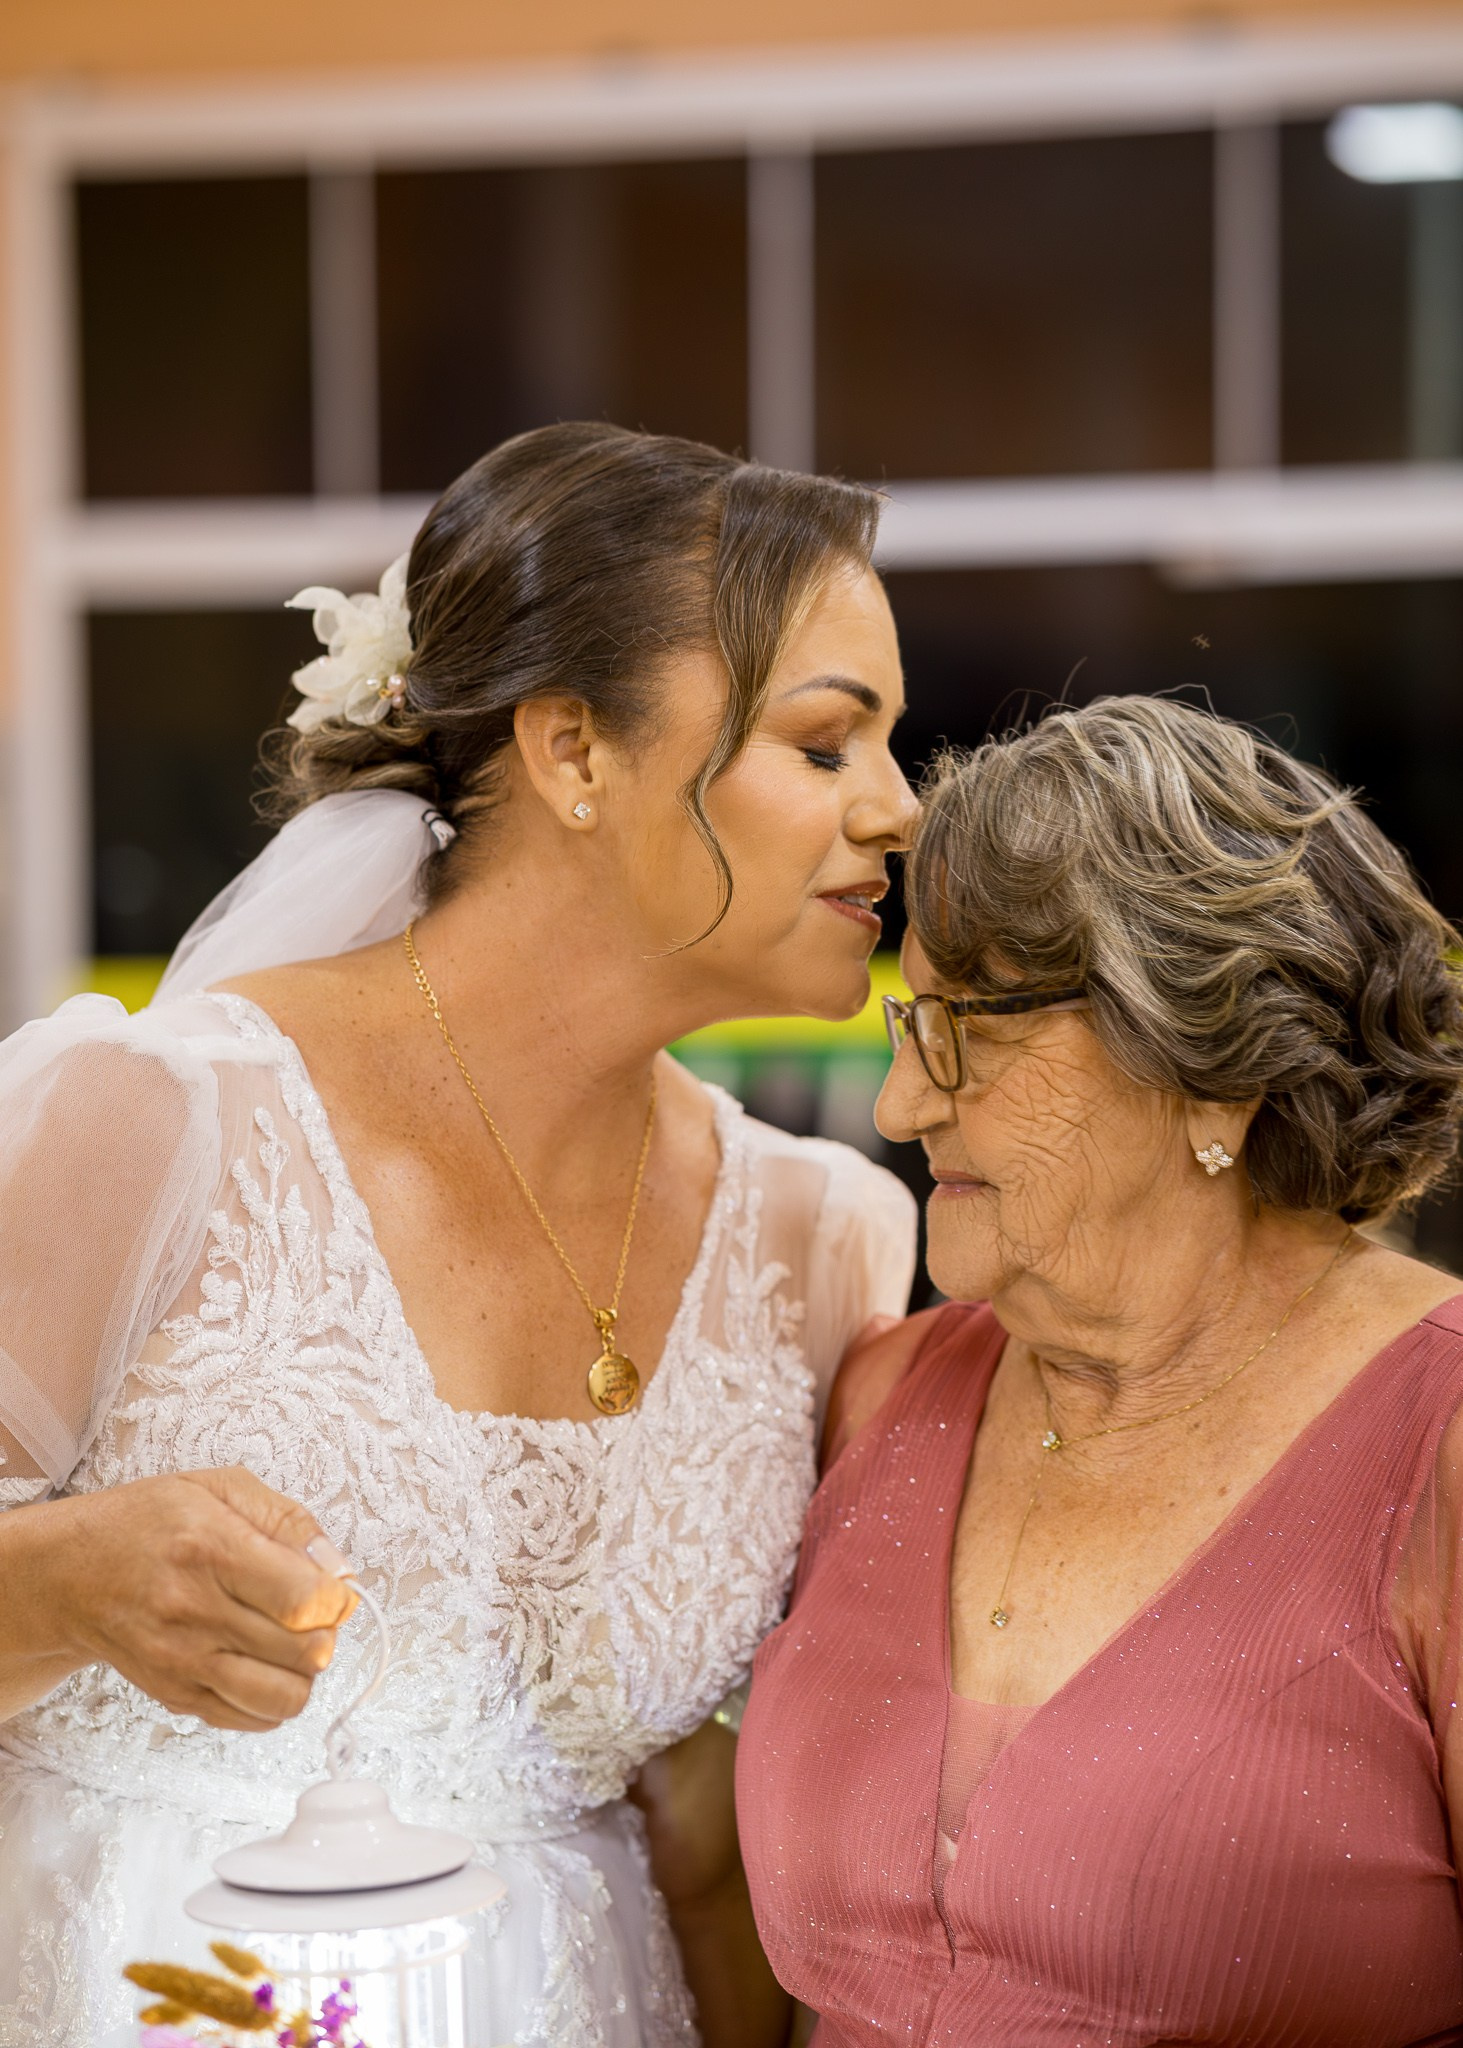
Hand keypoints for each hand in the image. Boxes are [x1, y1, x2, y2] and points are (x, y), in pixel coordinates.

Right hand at [36, 1467, 357, 1731]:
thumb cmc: (149, 1524)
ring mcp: (184, 1663)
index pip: (303, 1600)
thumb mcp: (219, 1488)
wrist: (72, 1573)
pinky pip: (252, 1720)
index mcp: (213, 1551)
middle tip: (309, 1613)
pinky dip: (272, 1699)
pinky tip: (260, 1664)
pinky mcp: (176, 1696)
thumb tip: (339, 1570)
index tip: (329, 1587)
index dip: (335, 1598)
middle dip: (326, 1632)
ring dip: (303, 1673)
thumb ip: (290, 1520)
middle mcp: (196, 1613)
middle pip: (304, 1653)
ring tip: (287, 1643)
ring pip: (284, 1698)